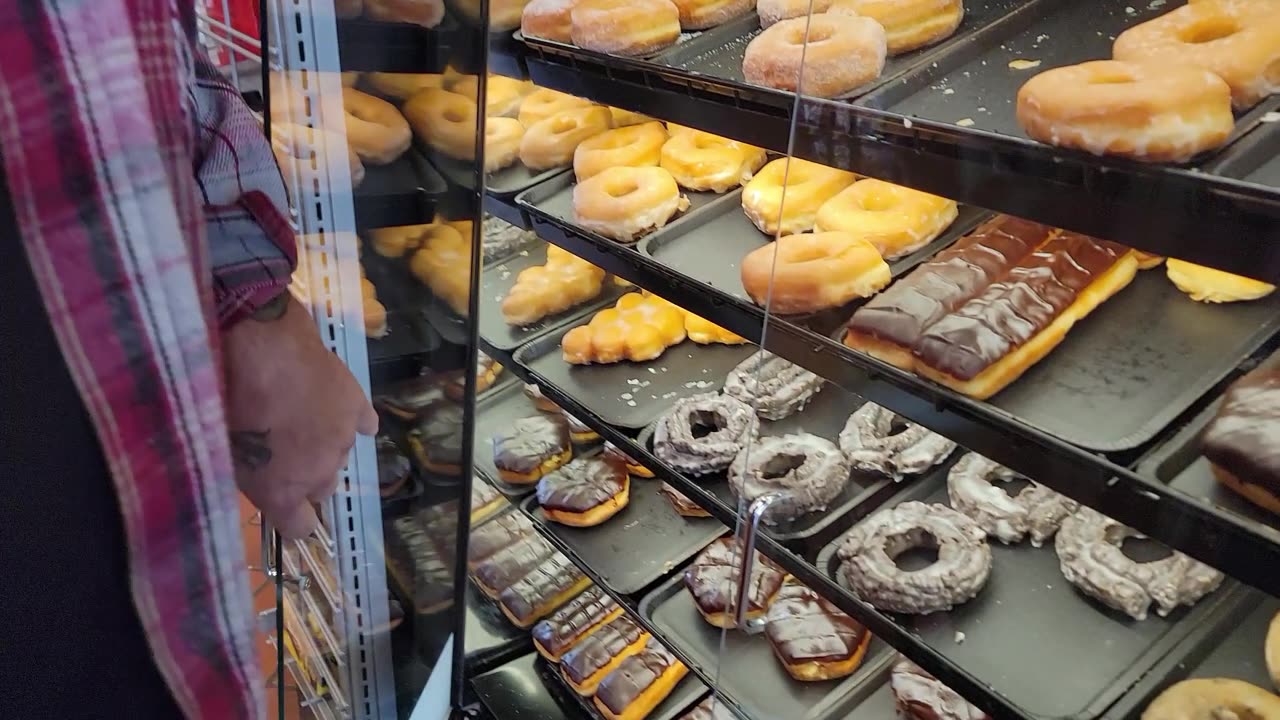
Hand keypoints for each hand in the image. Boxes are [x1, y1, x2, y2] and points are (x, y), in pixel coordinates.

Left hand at [223, 294, 377, 537]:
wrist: (262, 349)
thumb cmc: (227, 402)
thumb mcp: (222, 450)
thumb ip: (248, 475)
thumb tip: (258, 481)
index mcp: (283, 491)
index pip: (300, 528)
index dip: (292, 518)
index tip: (281, 504)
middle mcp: (321, 473)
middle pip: (322, 490)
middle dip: (307, 477)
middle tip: (283, 451)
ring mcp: (344, 439)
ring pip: (339, 455)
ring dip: (323, 445)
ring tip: (299, 416)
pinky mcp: (357, 405)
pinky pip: (363, 424)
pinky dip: (352, 421)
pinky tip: (335, 408)